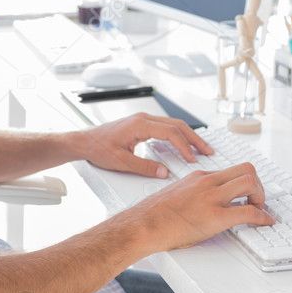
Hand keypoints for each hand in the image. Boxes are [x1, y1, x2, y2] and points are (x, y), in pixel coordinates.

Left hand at [73, 112, 213, 178]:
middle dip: (194, 139)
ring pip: (172, 124)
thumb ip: (145, 167)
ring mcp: (142, 120)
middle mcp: (143, 119)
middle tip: (207, 151)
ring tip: (199, 149)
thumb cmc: (98, 149)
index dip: (184, 146)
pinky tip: (182, 145)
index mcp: (140, 125)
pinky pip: (165, 127)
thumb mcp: (122, 162)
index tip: (192, 158)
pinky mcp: (141, 125)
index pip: (170, 132)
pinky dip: (177, 135)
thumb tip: (164, 173)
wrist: (84, 142)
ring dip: (187, 136)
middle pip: (177, 125)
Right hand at [120, 163, 272, 252]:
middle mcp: (207, 182)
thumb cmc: (154, 214)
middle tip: (257, 200)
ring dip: (261, 197)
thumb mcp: (176, 194)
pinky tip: (264, 222)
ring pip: (250, 182)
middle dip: (258, 185)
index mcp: (198, 177)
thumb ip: (194, 193)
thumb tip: (204, 203)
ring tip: (259, 210)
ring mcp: (212, 198)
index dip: (245, 182)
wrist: (143, 225)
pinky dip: (262, 217)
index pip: (231, 170)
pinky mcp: (215, 216)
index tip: (249, 193)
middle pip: (246, 169)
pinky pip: (248, 212)